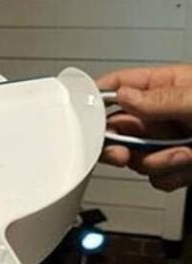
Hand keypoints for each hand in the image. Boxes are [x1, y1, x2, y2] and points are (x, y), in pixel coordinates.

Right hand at [97, 64, 191, 190]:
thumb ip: (161, 98)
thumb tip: (123, 96)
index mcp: (167, 86)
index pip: (120, 85)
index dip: (97, 98)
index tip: (83, 115)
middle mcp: (163, 115)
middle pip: (118, 129)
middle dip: (121, 144)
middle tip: (123, 152)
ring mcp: (168, 141)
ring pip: (136, 158)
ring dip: (156, 162)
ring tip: (184, 154)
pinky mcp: (176, 167)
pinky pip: (155, 178)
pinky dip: (170, 177)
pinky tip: (189, 167)